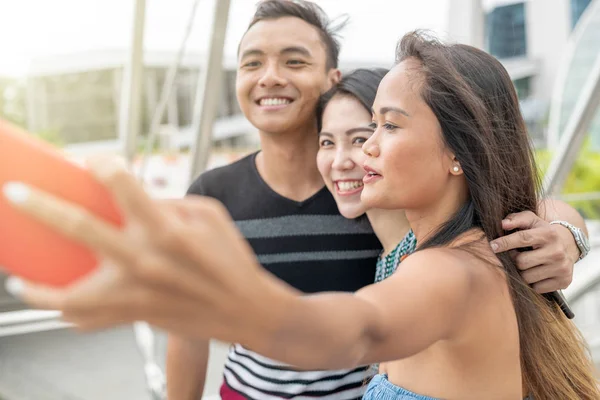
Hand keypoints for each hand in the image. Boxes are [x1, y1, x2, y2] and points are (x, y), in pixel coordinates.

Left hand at [2, 157, 281, 338]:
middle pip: (80, 228)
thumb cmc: (230, 258)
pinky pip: (89, 320)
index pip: (122, 184)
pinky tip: (54, 304)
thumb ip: (167, 203)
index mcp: (167, 229)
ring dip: (36, 288)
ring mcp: (137, 293)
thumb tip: (131, 201)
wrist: (245, 309)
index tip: (93, 161)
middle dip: (40, 205)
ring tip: (16, 277)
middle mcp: (146, 260)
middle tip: (14, 192)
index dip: (102, 164)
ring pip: (69, 295)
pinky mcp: (137, 314)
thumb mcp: (209, 216)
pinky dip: (66, 314)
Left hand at [489, 211, 577, 292]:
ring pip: (527, 277)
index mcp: (549, 234)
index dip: (505, 243)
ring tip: (526, 264)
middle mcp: (558, 251)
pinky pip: (536, 288)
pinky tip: (536, 273)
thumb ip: (516, 219)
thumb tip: (503, 224)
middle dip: (513, 259)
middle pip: (521, 262)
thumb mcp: (531, 221)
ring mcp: (562, 268)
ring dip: (521, 272)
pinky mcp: (564, 281)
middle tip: (515, 255)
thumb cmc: (541, 233)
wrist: (566, 248)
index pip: (523, 238)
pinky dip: (532, 282)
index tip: (492, 246)